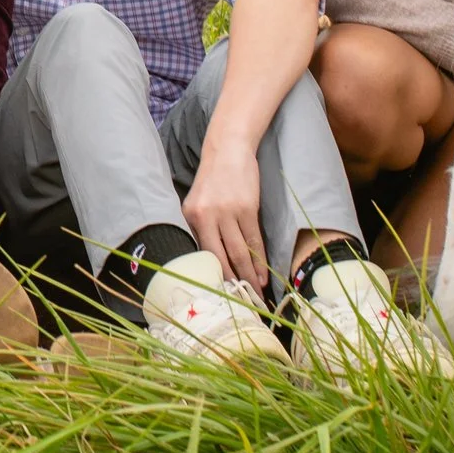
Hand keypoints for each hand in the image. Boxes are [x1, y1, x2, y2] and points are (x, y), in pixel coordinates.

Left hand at [182, 140, 267, 292]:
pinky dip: (258, 259)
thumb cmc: (213, 178)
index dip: (212, 275)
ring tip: (255, 293)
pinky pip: (253, 240)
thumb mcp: (197, 202)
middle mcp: (207, 216)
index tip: (217, 294)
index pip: (202, 253)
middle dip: (232, 282)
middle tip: (240, 302)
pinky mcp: (248, 209)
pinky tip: (262, 274)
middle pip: (221, 257)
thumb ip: (201, 228)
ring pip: (239, 252)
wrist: (228, 150)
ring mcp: (228, 212)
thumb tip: (210, 260)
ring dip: (249, 275)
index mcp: (191, 216)